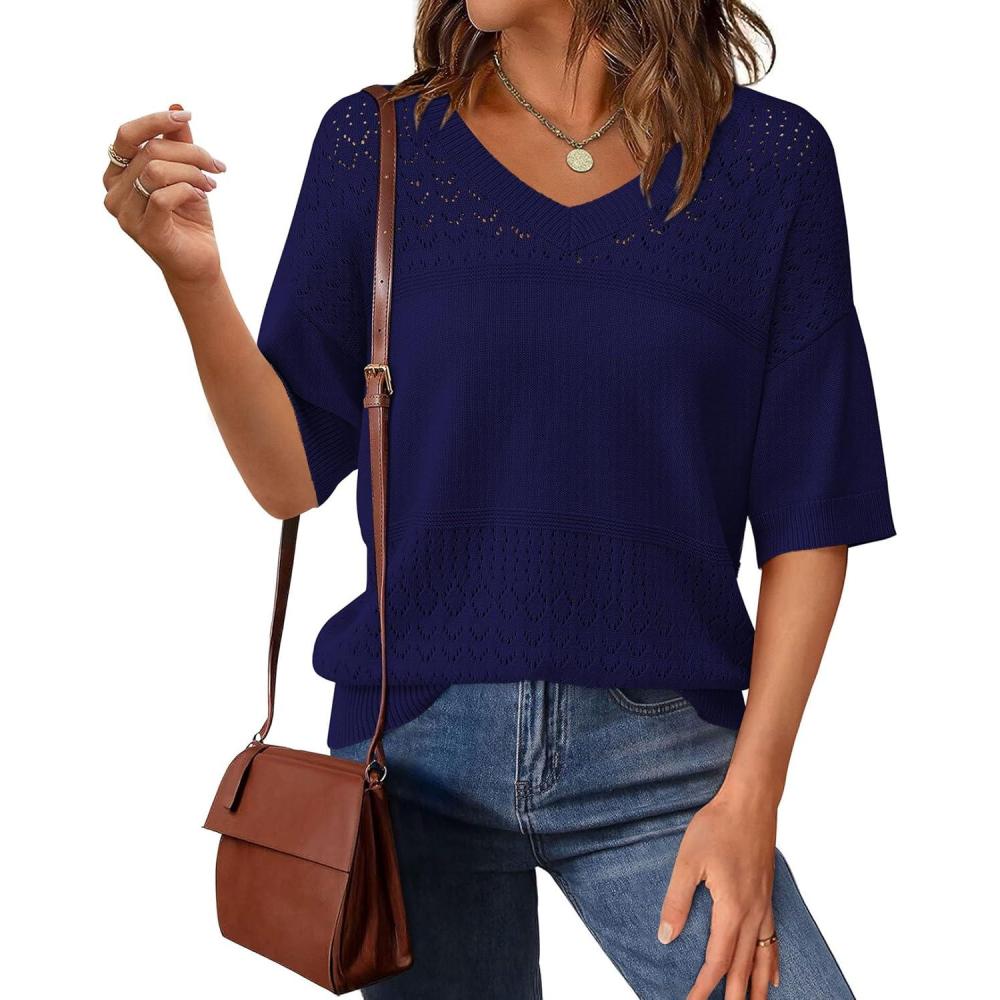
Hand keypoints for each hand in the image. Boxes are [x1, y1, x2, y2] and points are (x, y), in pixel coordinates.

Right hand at [103, 106, 225, 285]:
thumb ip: (177, 143)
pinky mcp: (145, 232)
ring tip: (211, 184)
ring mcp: (125, 214)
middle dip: (191, 153)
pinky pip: (163, 196)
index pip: (127, 135)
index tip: (187, 117)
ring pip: (156, 171)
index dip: (155, 121)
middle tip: (216, 167)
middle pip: (151, 151)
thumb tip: (176, 107)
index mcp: (117, 174)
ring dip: (192, 172)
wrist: (199, 262)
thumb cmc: (189, 216)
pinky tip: (202, 197)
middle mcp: (114, 192)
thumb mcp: (186, 173)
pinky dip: (188, 191)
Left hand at [659, 790, 780, 998]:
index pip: (717, 961)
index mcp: (731, 909)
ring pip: (762, 957)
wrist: (750, 802)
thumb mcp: (688, 862)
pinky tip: (772, 976)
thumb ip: (677, 901)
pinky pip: (774, 938)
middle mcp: (752, 913)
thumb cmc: (717, 826)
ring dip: (756, 987)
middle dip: (733, 996)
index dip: (703, 986)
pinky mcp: (767, 895)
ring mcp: (764, 905)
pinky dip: (772, 961)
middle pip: (742, 967)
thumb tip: (666, 937)